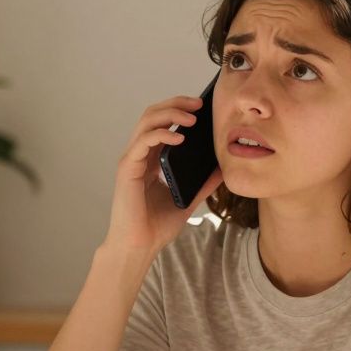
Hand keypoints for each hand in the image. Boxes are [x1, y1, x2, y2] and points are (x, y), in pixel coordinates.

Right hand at [102, 95, 223, 255]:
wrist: (140, 247)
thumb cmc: (156, 226)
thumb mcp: (189, 199)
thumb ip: (203, 183)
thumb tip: (223, 169)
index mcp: (151, 159)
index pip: (162, 123)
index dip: (179, 110)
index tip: (202, 107)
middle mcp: (139, 155)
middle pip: (153, 115)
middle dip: (176, 104)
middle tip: (199, 103)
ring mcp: (132, 160)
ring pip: (147, 122)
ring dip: (170, 114)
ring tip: (192, 117)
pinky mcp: (127, 169)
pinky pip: (143, 141)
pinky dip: (162, 134)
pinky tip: (179, 137)